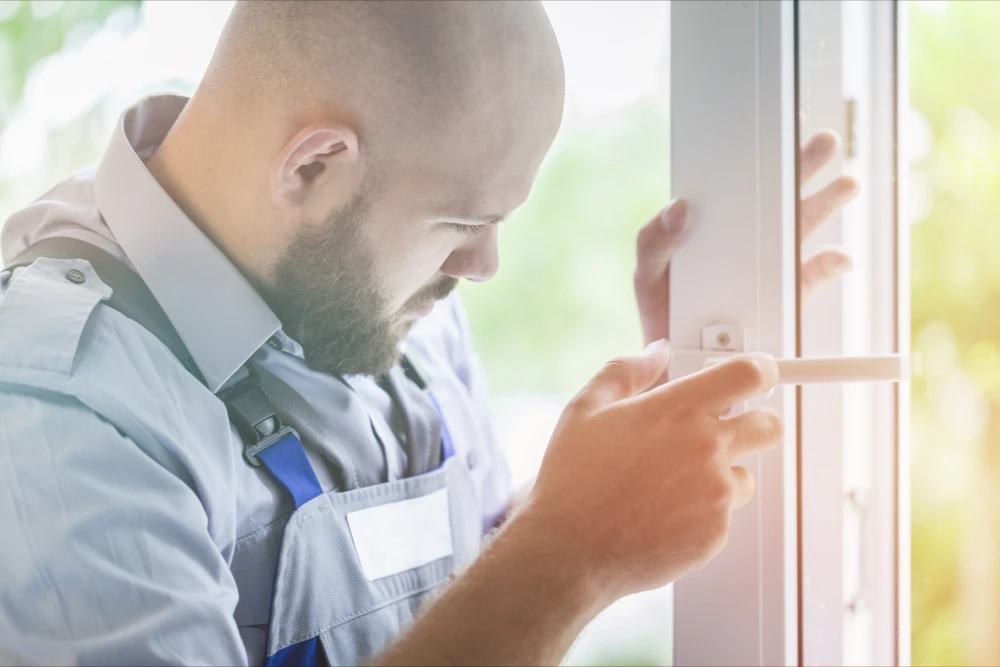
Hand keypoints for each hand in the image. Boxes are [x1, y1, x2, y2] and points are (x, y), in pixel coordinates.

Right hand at [521, 341, 781, 600]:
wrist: (569, 550)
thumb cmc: (573, 481)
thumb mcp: (585, 409)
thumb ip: (626, 371)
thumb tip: (657, 352)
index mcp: (676, 410)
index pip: (748, 374)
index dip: (761, 370)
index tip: (760, 374)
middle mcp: (705, 448)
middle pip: (770, 425)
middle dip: (757, 423)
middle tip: (732, 430)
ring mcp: (715, 493)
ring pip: (744, 476)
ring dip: (721, 477)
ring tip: (671, 486)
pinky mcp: (716, 533)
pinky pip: (724, 516)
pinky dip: (702, 515)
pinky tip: (663, 514)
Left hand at [634, 130, 859, 345]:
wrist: (677, 359)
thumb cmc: (661, 311)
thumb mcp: (648, 273)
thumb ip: (655, 242)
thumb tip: (677, 209)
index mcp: (716, 227)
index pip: (743, 182)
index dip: (765, 154)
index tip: (783, 126)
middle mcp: (747, 242)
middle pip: (781, 197)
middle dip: (804, 168)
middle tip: (824, 142)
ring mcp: (768, 268)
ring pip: (803, 229)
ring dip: (825, 205)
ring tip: (846, 183)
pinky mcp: (784, 299)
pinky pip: (811, 277)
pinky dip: (828, 265)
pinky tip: (837, 255)